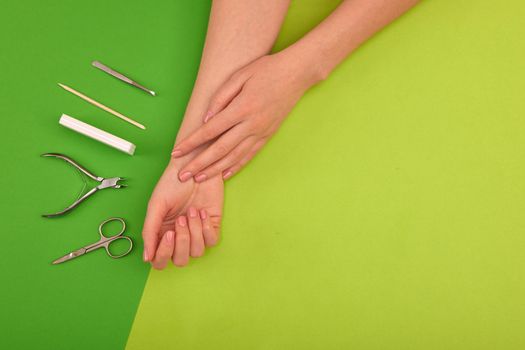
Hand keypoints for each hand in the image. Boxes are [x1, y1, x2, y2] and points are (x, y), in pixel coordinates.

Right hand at [142, 158, 222, 269]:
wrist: (193, 165)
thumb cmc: (172, 182)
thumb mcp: (156, 205)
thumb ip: (150, 231)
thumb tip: (146, 258)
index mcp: (162, 234)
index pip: (161, 261)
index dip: (163, 254)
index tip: (167, 234)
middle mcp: (179, 236)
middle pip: (180, 260)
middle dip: (181, 242)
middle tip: (180, 220)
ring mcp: (197, 232)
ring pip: (197, 252)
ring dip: (194, 232)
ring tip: (191, 211)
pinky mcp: (212, 225)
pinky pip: (212, 241)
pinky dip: (206, 228)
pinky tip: (201, 212)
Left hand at [171, 52, 319, 181]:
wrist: (297, 74)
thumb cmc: (267, 70)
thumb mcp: (240, 75)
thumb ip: (221, 97)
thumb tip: (206, 119)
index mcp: (241, 108)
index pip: (210, 130)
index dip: (192, 143)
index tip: (177, 152)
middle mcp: (251, 124)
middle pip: (220, 149)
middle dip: (199, 164)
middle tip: (183, 175)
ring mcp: (261, 132)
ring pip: (234, 157)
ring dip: (215, 170)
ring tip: (199, 178)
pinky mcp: (268, 136)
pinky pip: (250, 155)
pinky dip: (236, 166)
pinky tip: (225, 174)